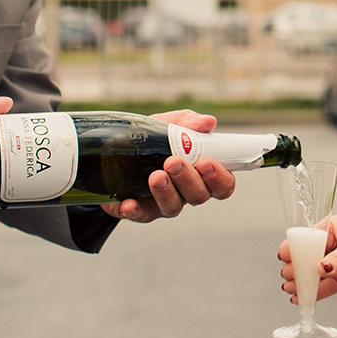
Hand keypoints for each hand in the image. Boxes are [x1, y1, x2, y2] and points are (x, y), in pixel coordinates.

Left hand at [103, 109, 236, 222]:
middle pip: (199, 195)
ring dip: (167, 192)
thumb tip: (208, 122)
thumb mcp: (166, 124)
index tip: (207, 162)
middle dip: (188, 179)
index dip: (220, 178)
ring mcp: (164, 203)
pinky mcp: (140, 210)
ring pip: (173, 207)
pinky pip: (140, 215)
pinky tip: (129, 203)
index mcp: (200, 172)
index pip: (222, 184)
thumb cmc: (151, 139)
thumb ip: (186, 122)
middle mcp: (186, 191)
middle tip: (173, 162)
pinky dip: (136, 210)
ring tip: (156, 176)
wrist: (114, 152)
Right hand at [277, 216, 336, 302]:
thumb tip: (321, 268)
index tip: (284, 256)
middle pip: (305, 259)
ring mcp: (334, 265)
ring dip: (301, 283)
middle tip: (289, 276)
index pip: (306, 238)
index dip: (294, 247)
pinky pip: (324, 288)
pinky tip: (301, 299)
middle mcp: (329, 247)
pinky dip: (313, 294)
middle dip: (295, 268)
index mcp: (330, 229)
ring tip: (292, 290)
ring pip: (313, 276)